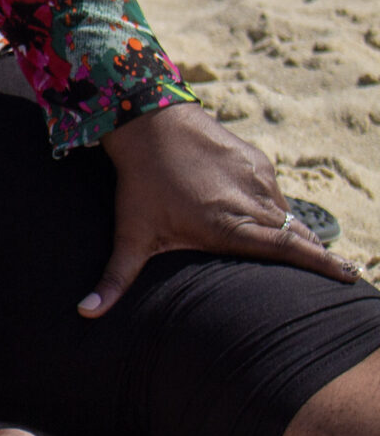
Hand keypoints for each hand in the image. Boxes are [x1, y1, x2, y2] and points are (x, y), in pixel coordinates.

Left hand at [83, 103, 357, 315]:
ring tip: (306, 254)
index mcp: (232, 226)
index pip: (289, 248)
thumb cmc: (139, 184)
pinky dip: (274, 208)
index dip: (323, 264)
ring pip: (285, 213)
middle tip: (339, 277)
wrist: (146, 121)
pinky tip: (269, 220)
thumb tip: (84, 313)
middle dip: (316, 256)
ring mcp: (258, 178)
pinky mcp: (257, 160)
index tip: (350, 277)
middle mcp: (253, 202)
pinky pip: (273, 192)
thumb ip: (114, 279)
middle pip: (296, 235)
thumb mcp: (130, 234)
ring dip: (293, 232)